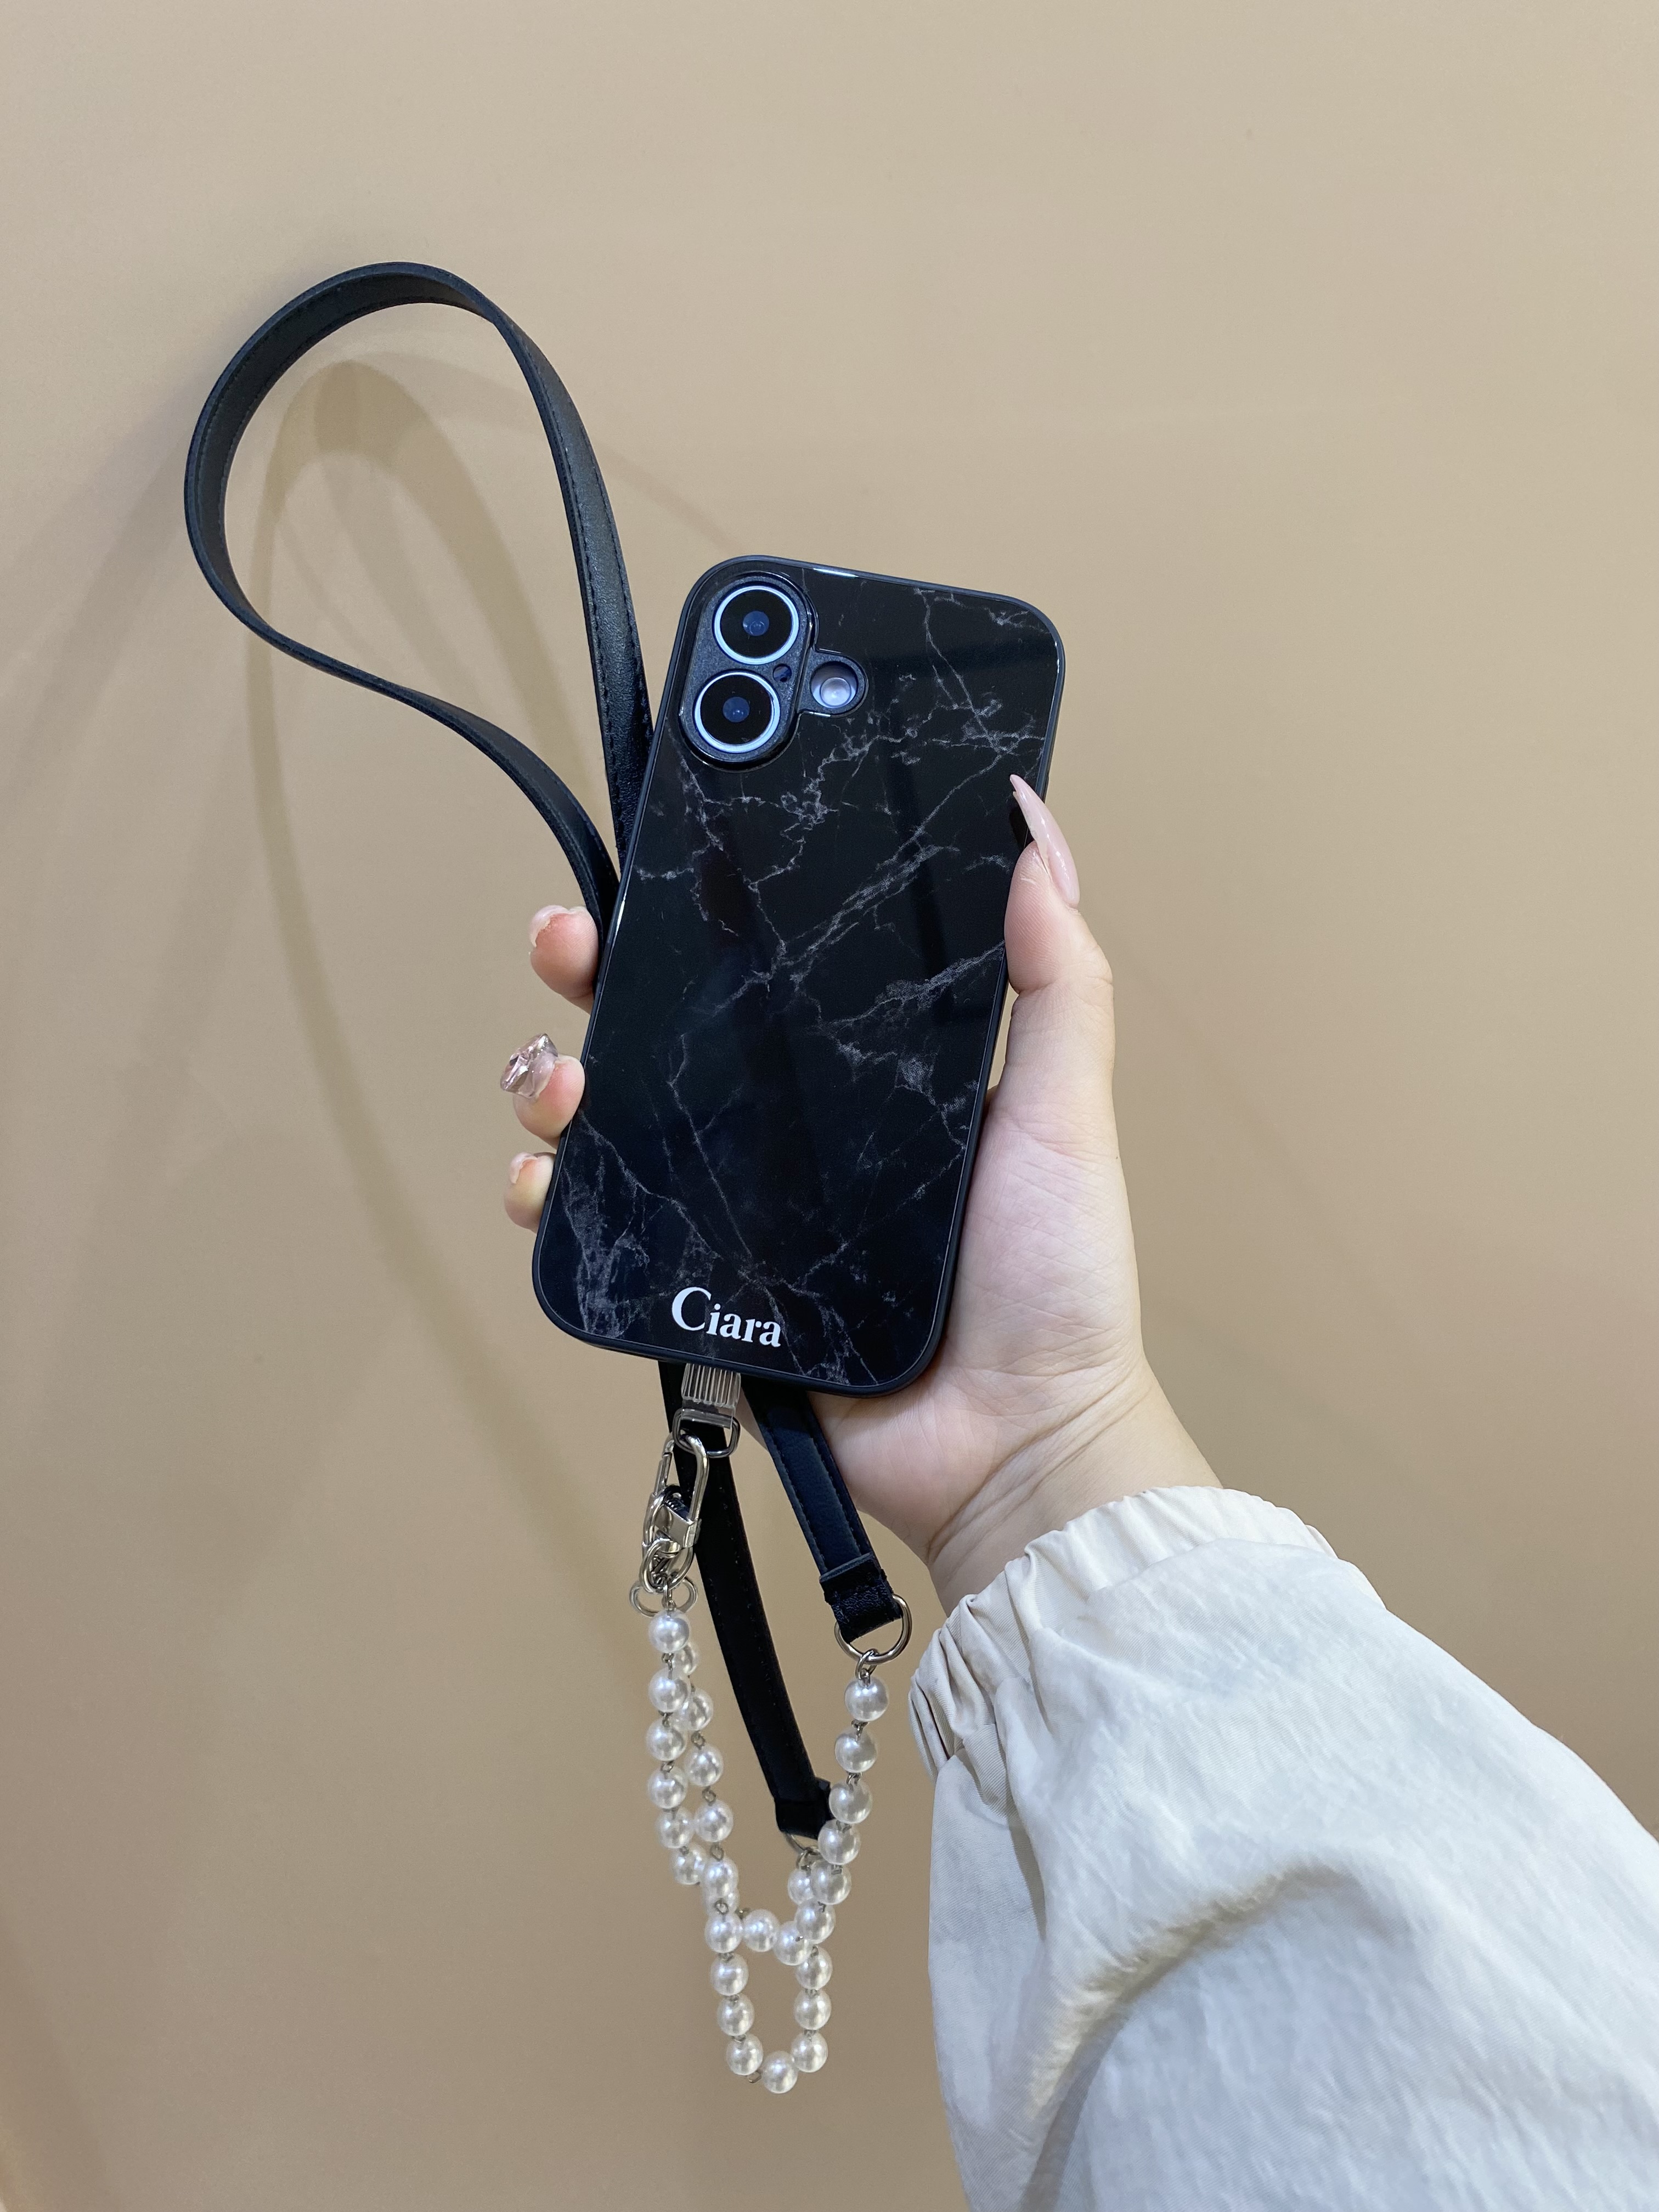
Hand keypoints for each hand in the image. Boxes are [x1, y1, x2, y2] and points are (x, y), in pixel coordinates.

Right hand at [503, 779, 1214, 1612]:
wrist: (1013, 1442)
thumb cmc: (1053, 1279)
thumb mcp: (1065, 1109)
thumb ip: (1058, 980)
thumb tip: (1034, 829)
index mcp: (861, 1075)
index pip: (761, 969)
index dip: (701, 909)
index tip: (661, 855)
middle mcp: (783, 1130)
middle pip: (662, 1027)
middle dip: (594, 969)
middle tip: (568, 940)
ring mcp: (730, 1210)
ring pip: (609, 1118)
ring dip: (553, 1075)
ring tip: (554, 1074)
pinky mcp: (692, 1289)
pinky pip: (596, 1230)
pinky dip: (548, 1194)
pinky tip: (542, 1174)